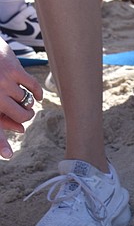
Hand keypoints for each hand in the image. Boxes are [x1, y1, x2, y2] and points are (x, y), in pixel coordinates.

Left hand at [0, 39, 42, 158]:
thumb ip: (1, 118)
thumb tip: (20, 130)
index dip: (0, 143)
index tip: (8, 155)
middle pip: (21, 116)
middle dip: (25, 116)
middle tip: (24, 112)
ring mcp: (4, 82)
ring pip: (26, 102)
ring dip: (27, 102)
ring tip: (21, 98)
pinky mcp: (13, 70)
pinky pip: (33, 88)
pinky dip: (37, 94)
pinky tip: (36, 96)